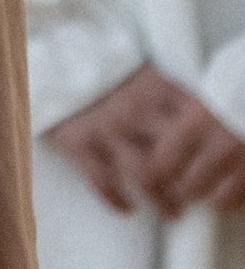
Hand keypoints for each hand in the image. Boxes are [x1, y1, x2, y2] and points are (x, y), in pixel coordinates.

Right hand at [49, 64, 244, 216]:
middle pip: (176, 157)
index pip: (196, 128)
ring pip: (146, 176)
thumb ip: (170, 97)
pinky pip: (103, 182)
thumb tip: (206, 124)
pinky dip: (117, 201)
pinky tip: (127, 208)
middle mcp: (134, 109)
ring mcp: (106, 128)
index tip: (218, 173)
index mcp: (155, 88)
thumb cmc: (102, 67)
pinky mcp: (78, 143)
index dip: (211, 156)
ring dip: (163, 202)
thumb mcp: (142, 72)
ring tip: (173, 213)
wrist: (49, 56)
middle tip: (198, 198)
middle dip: (191, 184)